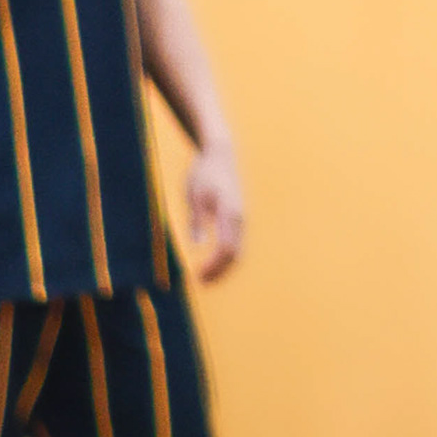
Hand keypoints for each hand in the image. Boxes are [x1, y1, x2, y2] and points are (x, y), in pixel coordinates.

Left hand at [185, 142, 244, 281]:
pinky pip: (236, 243)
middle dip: (219, 272)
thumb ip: (197, 220)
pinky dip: (225, 257)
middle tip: (200, 282)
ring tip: (205, 277)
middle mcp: (240, 218)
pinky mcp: (238, 218)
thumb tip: (198, 245)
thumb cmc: (204, 173)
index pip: (226, 248)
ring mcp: (241, 218)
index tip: (197, 275)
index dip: (213, 266)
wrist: (220, 154)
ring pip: (237, 251)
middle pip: (235, 254)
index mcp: (229, 213)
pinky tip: (212, 262)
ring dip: (223, 267)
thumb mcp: (194, 196)